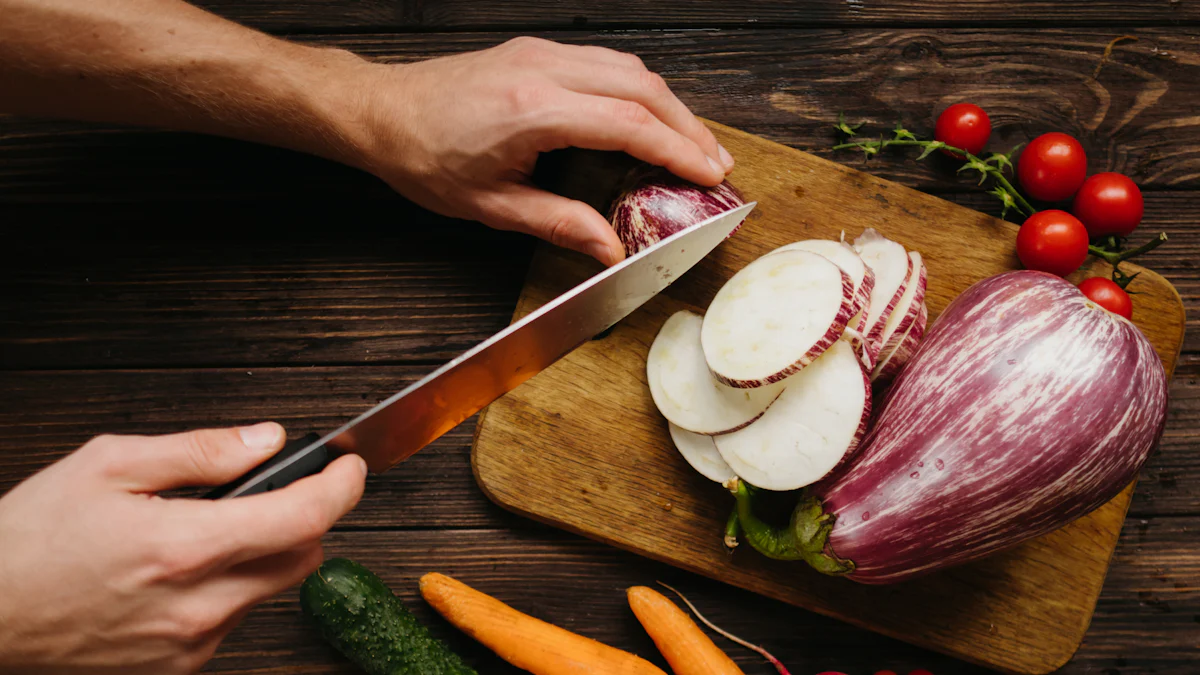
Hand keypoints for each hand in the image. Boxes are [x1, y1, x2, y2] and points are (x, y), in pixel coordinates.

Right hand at [0, 423, 366, 674]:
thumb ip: (200, 452)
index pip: (303, 518)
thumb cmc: (30, 540)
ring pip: (269, 589)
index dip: (341, 487)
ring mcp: (189, 643)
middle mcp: (196, 605)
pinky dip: (229, 588)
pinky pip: (233, 620)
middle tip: (273, 492)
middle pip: (302, 557)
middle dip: (303, 517)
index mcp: (183, 546)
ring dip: (262, 553)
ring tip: (204, 531)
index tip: (351, 467)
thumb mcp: (109, 465)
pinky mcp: (177, 668)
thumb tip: (266, 441)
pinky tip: (181, 572)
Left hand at [344, 37, 734, 265]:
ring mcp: (541, 53)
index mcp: (532, 110)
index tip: (708, 174)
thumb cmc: (424, 157)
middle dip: (687, 126)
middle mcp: (542, 70)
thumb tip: (610, 249)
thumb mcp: (492, 206)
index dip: (676, 149)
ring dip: (668, 104)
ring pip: (628, 68)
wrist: (382, 112)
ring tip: (692, 144)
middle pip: (641, 86)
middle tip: (715, 164)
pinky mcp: (536, 51)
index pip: (628, 122)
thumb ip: (560, 224)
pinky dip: (640, 89)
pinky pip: (605, 62)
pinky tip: (650, 116)